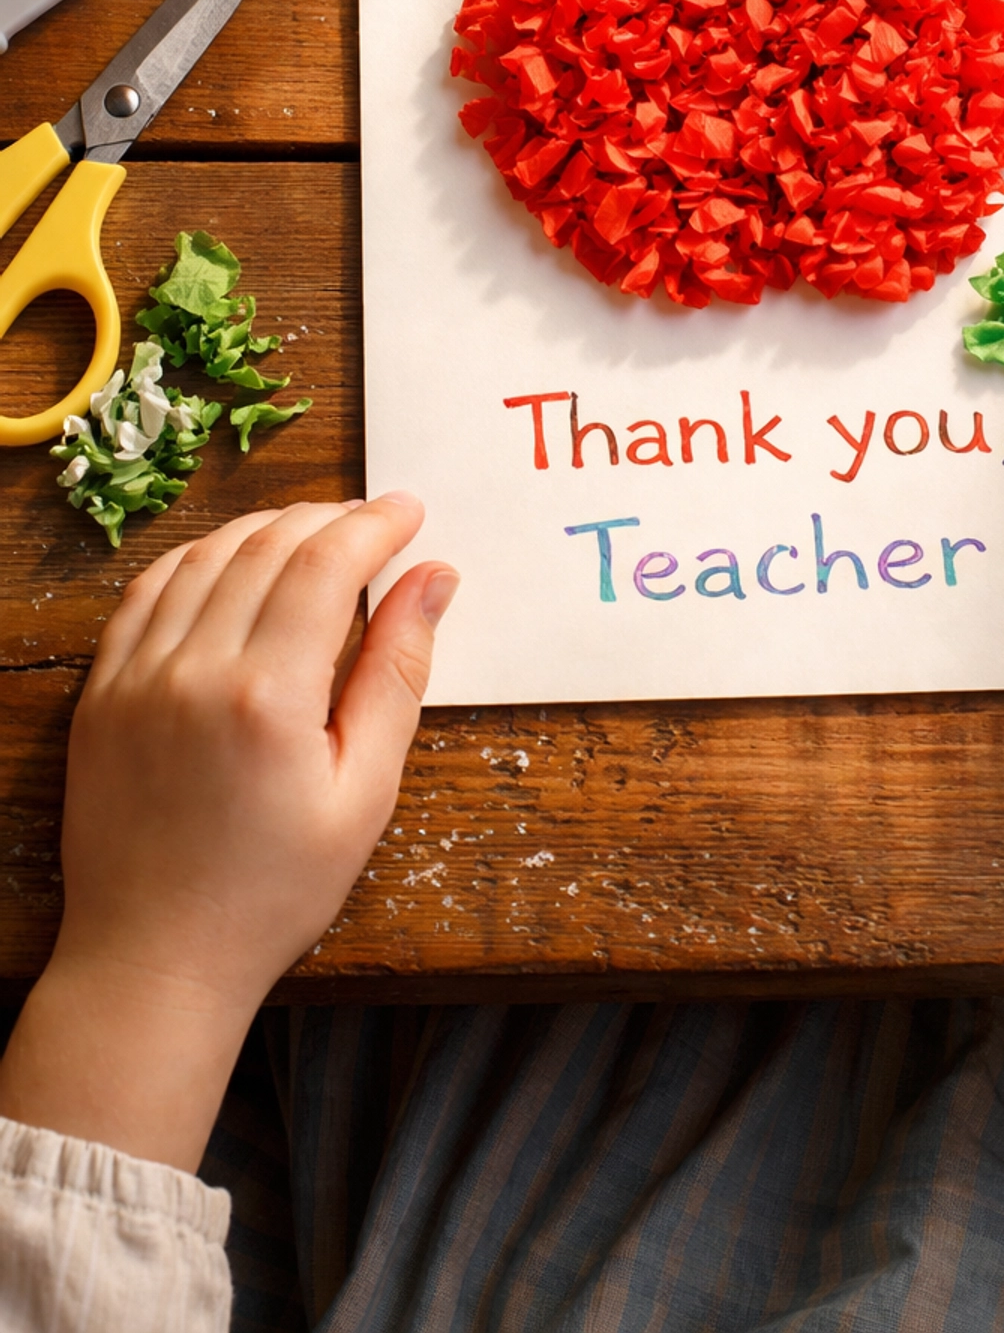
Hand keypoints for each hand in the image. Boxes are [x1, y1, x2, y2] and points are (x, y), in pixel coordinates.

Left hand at [0, 495, 456, 1169]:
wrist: (154, 959)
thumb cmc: (271, 891)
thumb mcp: (363, 793)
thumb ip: (397, 673)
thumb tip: (433, 579)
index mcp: (267, 695)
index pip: (326, 563)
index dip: (374, 524)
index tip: (410, 513)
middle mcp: (194, 669)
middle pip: (267, 545)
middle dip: (330, 519)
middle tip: (374, 524)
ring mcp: (136, 677)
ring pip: (205, 556)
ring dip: (266, 528)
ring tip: (313, 535)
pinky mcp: (101, 693)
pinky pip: (146, 592)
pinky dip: (196, 558)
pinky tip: (231, 562)